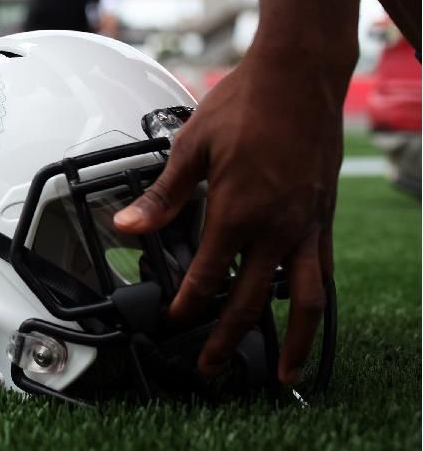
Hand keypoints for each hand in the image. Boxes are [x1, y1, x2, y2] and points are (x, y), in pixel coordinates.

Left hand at [114, 54, 343, 383]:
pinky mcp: (323, 218)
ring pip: (303, 301)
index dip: (187, 305)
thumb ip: (162, 196)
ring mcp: (305, 226)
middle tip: (211, 367)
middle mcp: (275, 228)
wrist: (299, 76)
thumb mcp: (190, 148)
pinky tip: (305, 316)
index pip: (207, 276)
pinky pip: (322, 272)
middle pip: (250, 301)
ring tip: (284, 373)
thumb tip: (127, 226)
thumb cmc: (244, 105)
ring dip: (293, 342)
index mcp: (236, 211)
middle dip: (228, 339)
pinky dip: (313, 301)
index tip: (173, 321)